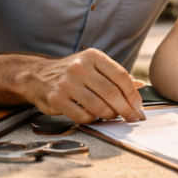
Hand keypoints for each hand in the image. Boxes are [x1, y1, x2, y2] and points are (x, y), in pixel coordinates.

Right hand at [28, 49, 146, 123]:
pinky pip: (82, 115)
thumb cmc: (73, 73)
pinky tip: (95, 117)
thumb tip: (140, 86)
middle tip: (132, 117)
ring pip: (98, 106)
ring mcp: (67, 83)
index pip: (120, 75)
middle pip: (111, 92)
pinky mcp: (56, 99)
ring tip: (112, 117)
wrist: (37, 76)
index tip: (138, 106)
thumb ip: (116, 76)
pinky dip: (93, 120)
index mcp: (93, 57)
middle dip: (125, 108)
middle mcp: (80, 67)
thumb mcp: (94, 67)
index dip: (132, 93)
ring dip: (109, 115)